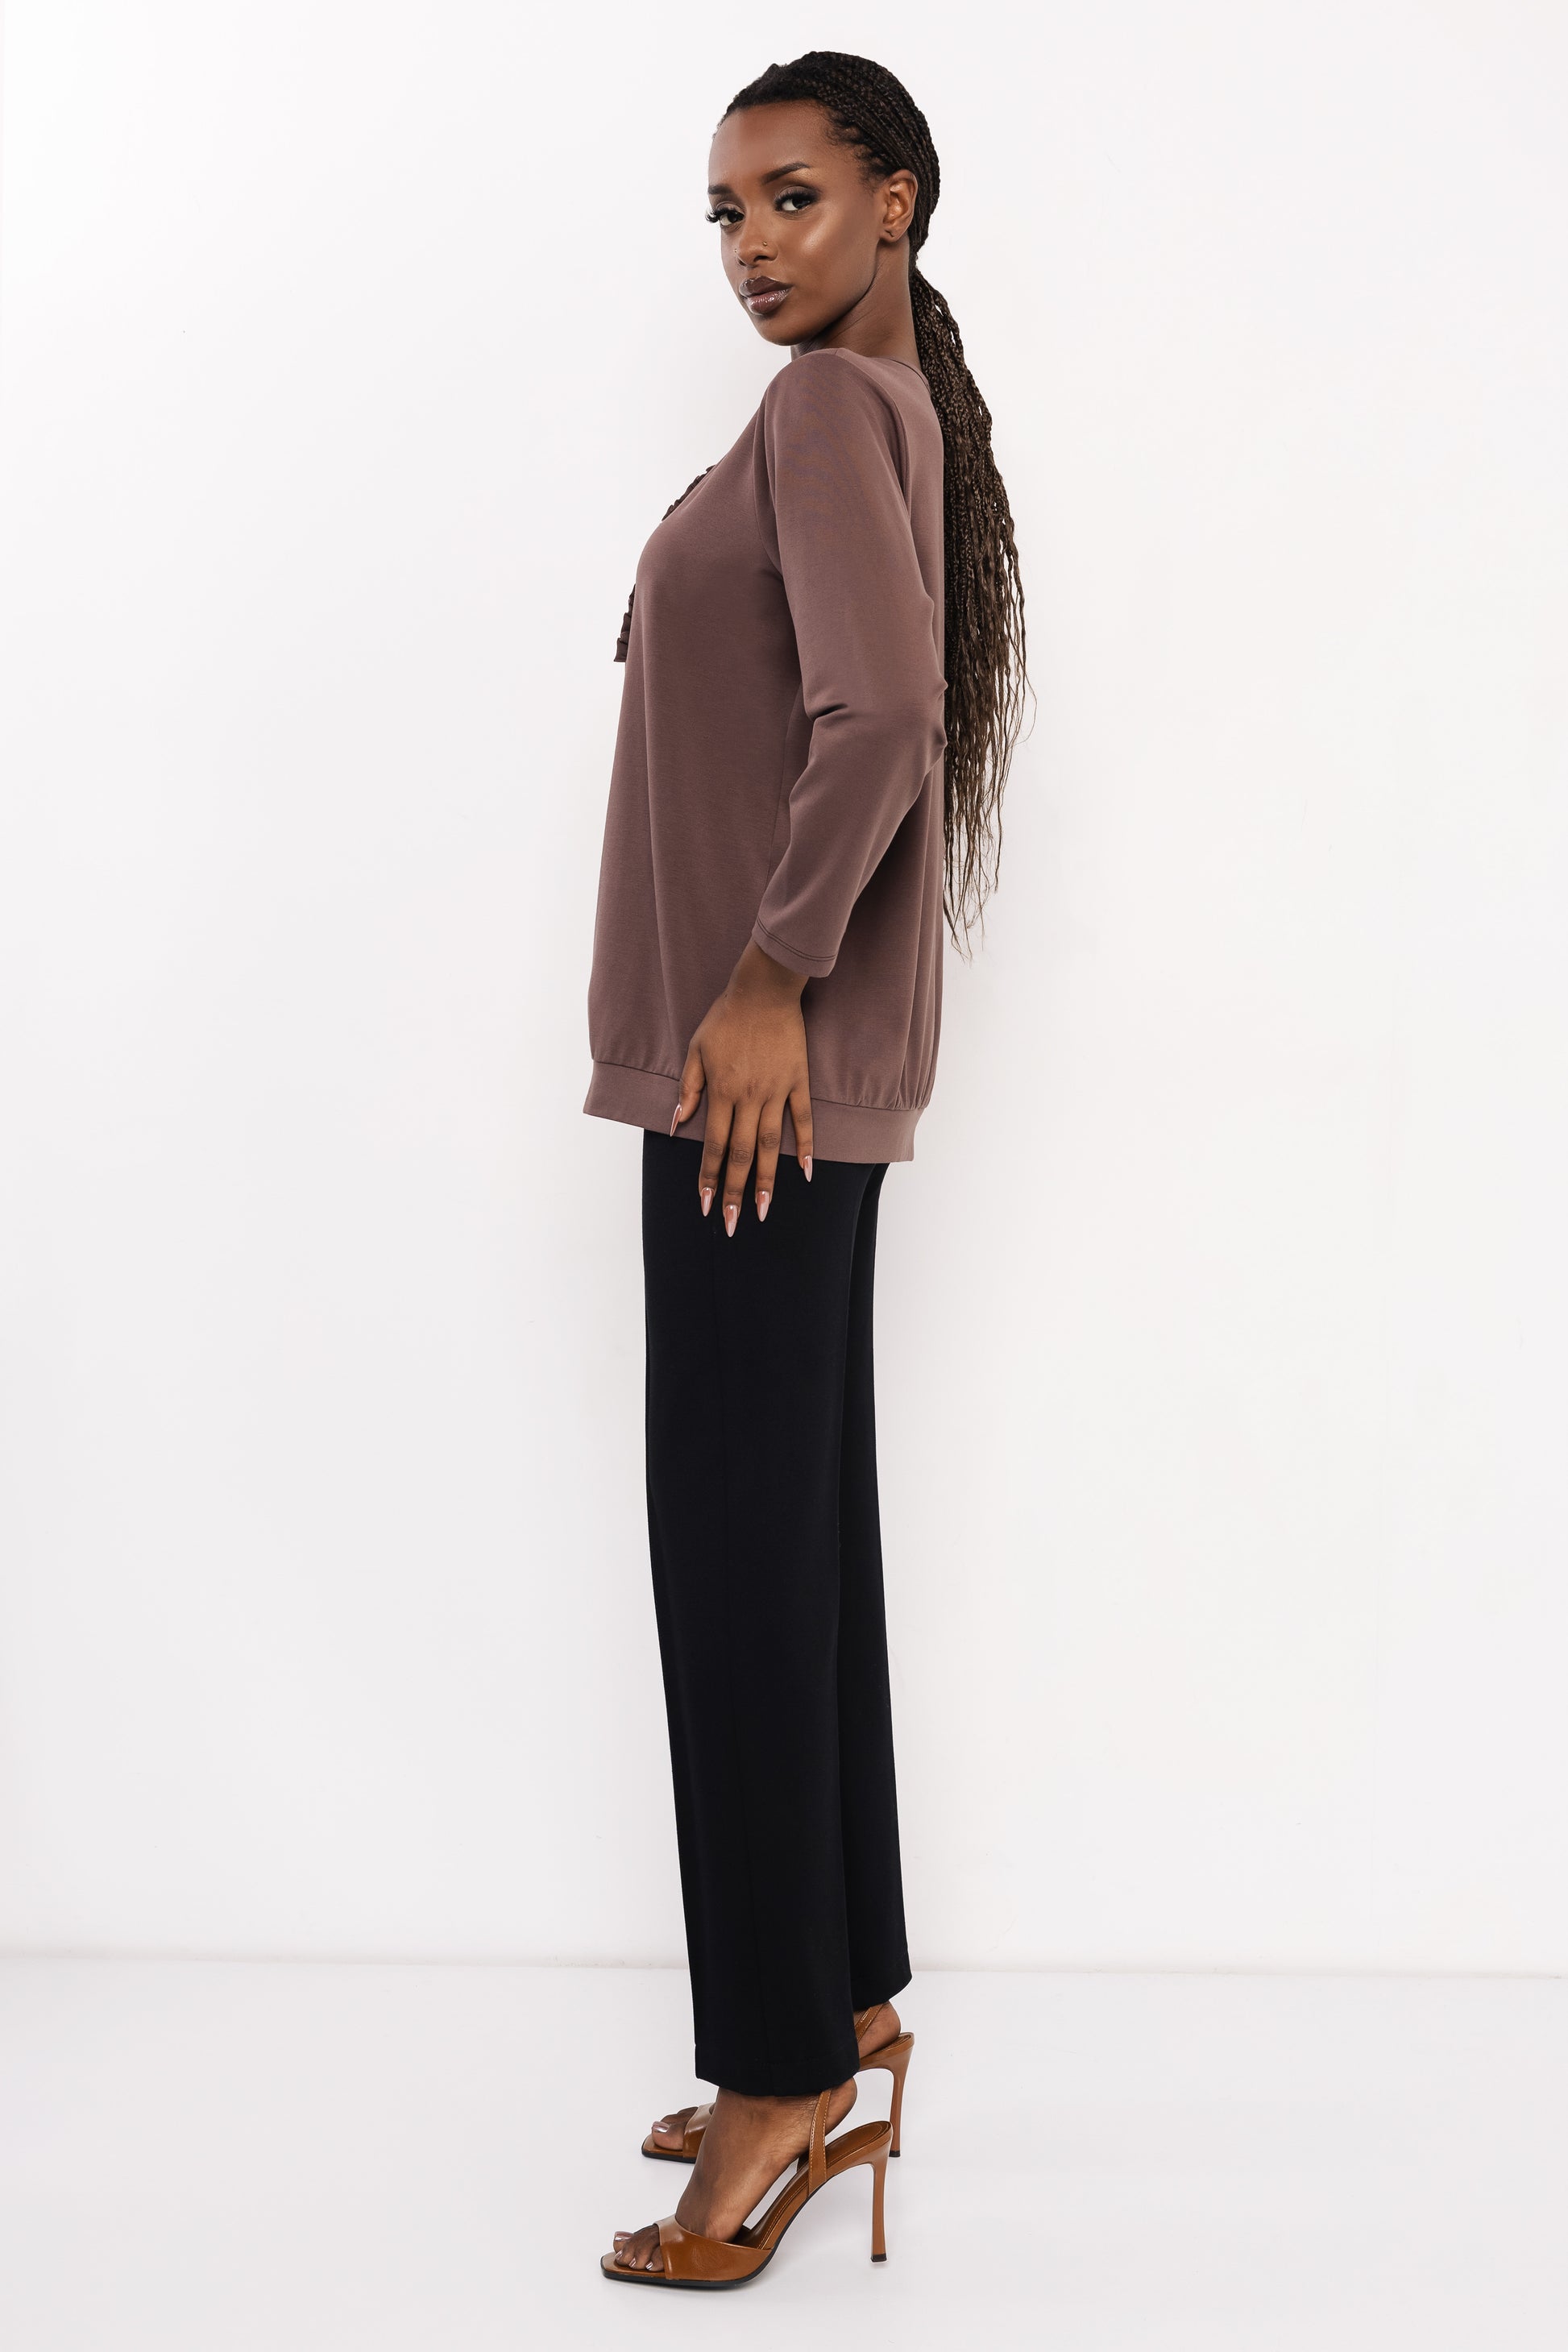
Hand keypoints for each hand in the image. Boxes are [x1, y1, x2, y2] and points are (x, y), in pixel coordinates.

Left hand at [672, 943, 814, 1231]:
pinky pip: (803, 1120)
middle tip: (733, 1223)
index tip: (705, 1206)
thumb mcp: (695, 1051)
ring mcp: (776, 1092)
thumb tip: (675, 1125)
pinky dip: (806, 1146)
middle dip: (734, 1192)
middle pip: (741, 1154)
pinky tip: (806, 1172)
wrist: (764, 990)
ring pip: (771, 1145)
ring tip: (765, 1209)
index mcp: (722, 1092)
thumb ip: (688, 1090)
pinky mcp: (798, 1082)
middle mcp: (749, 1098)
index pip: (712, 1146)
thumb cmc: (725, 1019)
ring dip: (767, 1180)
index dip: (708, 1179)